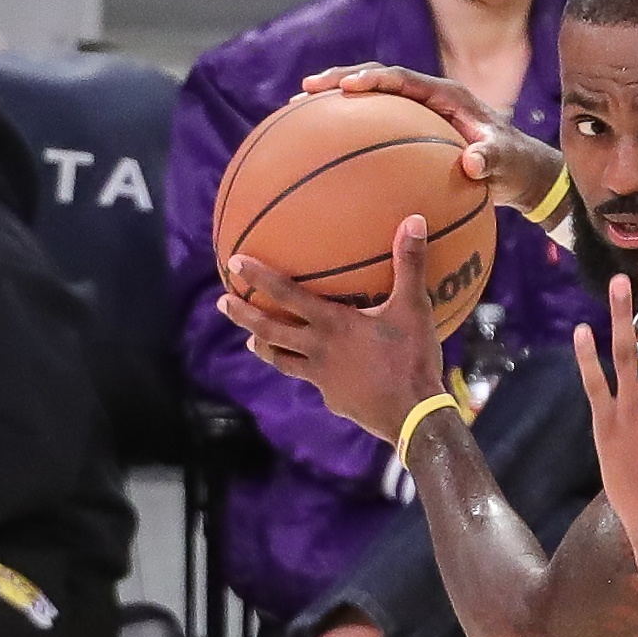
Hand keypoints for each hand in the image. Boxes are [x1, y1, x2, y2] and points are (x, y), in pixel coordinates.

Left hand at [216, 213, 446, 439]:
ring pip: (282, 360)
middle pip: (270, 330)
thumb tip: (414, 220)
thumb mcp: (414, 308)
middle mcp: (318, 348)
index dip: (259, 277)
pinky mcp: (334, 399)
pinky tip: (312, 376)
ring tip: (251, 343)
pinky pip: (314, 383)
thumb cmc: (412, 359)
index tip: (233, 263)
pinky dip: (307, 374)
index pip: (286, 295)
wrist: (415, 416)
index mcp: (331, 323)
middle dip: (243, 315)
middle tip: (222, 303)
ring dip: (264, 348)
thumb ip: (410, 265)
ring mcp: (322, 378)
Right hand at [299, 62, 568, 216]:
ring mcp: (420, 113)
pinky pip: (377, 126)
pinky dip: (351, 131)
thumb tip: (472, 163)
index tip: (346, 86)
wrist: (522, 172)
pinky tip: (323, 150)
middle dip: (340, 80)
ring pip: (372, 100)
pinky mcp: (415, 130)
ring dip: (337, 102)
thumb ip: (492, 159)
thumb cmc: (516, 167)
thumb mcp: (508, 164)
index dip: (373, 79)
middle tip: (306, 89)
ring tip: (298, 109)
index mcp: (448, 95)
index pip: (403, 79)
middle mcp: (430, 97)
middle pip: (376, 79)